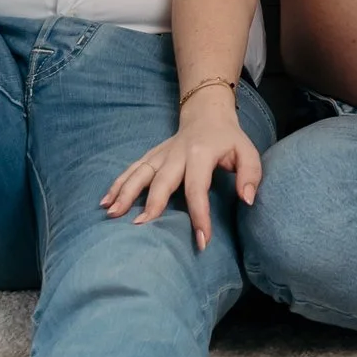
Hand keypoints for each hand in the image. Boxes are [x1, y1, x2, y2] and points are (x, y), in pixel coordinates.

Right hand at [100, 111, 262, 250]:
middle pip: (161, 181)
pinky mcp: (151, 156)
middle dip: (151, 204)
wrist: (207, 116)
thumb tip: (247, 200)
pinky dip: (117, 184)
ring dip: (125, 193)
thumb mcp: (248, 152)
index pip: (197, 188)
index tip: (201, 241)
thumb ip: (251, 175)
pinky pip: (131, 170)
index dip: (199, 215)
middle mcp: (175, 154)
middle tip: (141, 227)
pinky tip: (105, 201)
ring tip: (112, 214)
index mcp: (200, 154)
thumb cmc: (229, 141)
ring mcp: (160, 154)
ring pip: (139, 173)